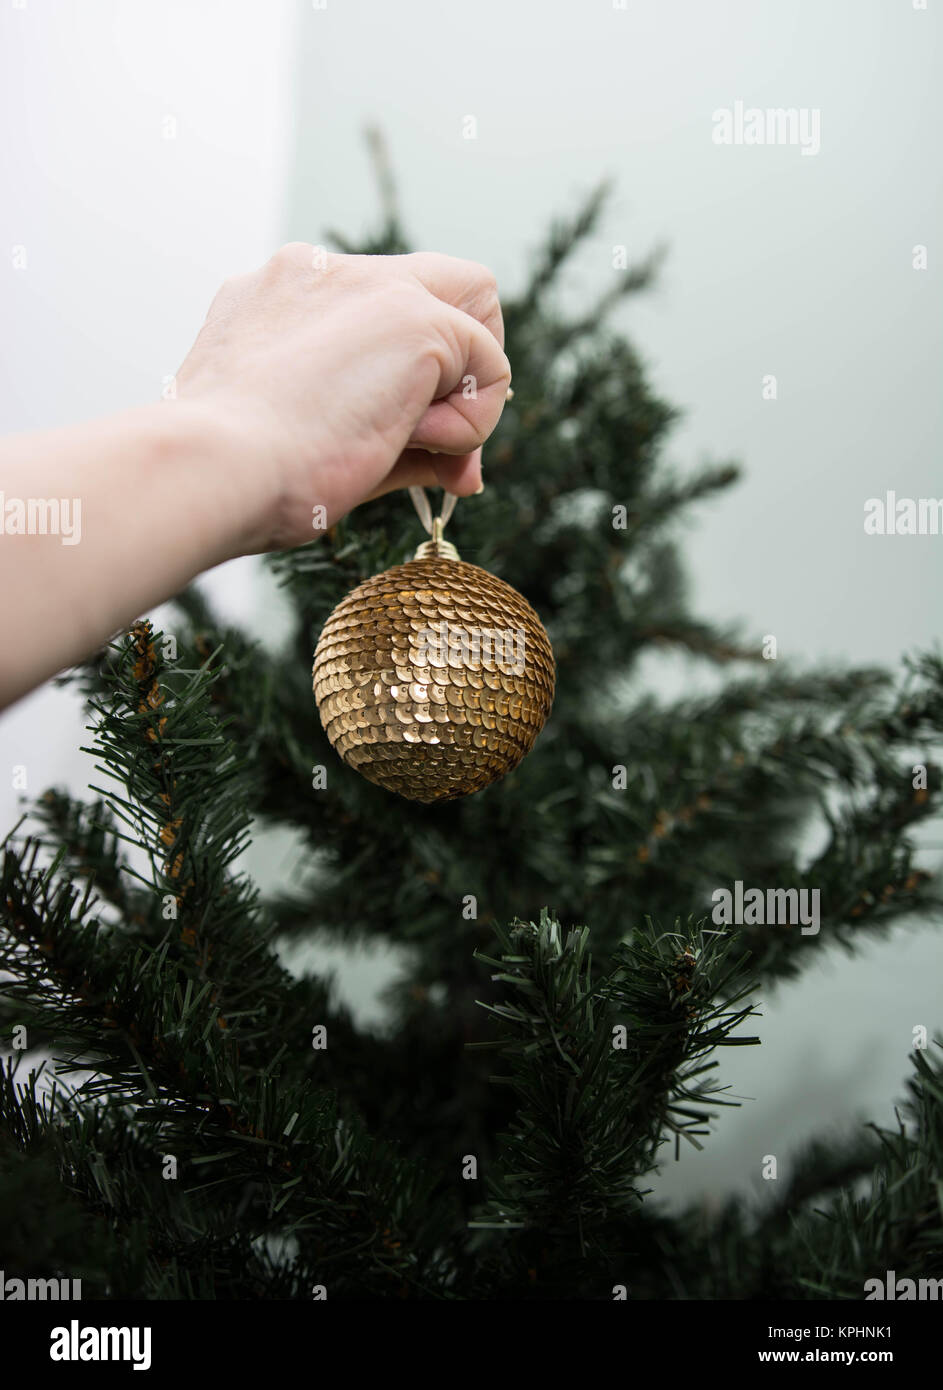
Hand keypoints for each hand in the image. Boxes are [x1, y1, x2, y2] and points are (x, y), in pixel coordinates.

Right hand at [173, 245, 511, 549]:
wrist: (210, 467)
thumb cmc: (240, 476)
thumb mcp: (319, 446)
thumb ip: (398, 443)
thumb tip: (464, 473)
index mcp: (281, 297)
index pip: (379, 308)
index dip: (410, 370)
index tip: (403, 433)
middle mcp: (322, 272)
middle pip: (444, 286)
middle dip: (461, 362)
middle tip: (439, 440)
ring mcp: (370, 285)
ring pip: (476, 316)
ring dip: (463, 395)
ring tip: (414, 448)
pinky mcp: (414, 318)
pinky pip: (490, 367)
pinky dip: (472, 422)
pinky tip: (418, 445)